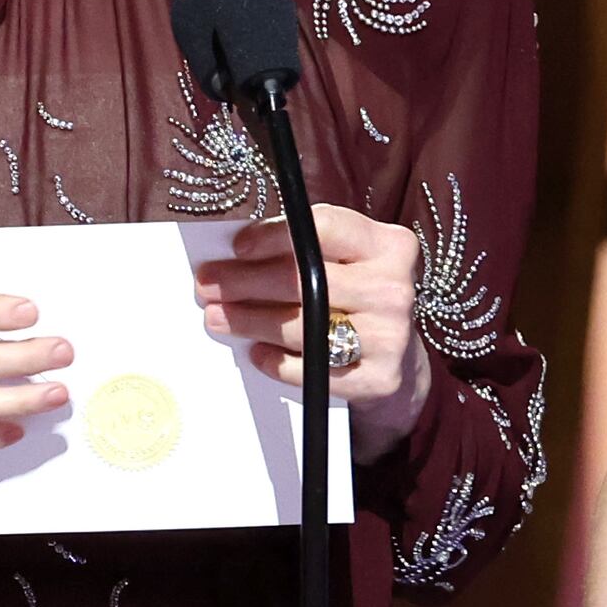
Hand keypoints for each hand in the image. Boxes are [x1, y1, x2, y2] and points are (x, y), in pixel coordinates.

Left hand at [197, 201, 430, 457]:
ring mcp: (390, 335)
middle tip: (207, 285)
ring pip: (304, 326)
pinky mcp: (379, 378)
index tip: (237, 247)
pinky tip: (255, 352)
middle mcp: (394, 288)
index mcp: (389, 245)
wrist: (399, 356)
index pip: (325, 229)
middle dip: (246, 281)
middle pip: (306, 280)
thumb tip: (234, 254)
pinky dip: (277, 361)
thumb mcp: (345, 259)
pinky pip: (312, 370)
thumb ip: (303, 248)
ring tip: (217, 317)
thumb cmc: (357, 295)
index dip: (275, 236)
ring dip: (250, 321)